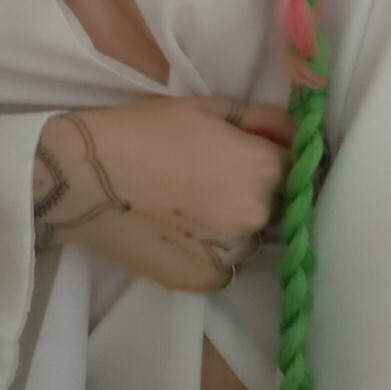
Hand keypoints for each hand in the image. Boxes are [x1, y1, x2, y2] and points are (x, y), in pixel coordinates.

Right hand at [32, 95, 295, 293]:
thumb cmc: (148, 130)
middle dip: (261, 193)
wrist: (87, 177)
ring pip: (251, 238)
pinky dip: (213, 250)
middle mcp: (256, 218)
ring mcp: (232, 255)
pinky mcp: (205, 281)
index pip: (303, 171)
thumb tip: (296, 133)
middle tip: (217, 178)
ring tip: (192, 206)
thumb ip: (263, 121)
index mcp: (262, 171)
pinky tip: (181, 230)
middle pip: (279, 206)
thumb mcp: (210, 108)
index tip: (264, 158)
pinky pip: (225, 263)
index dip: (284, 162)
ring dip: (236, 225)